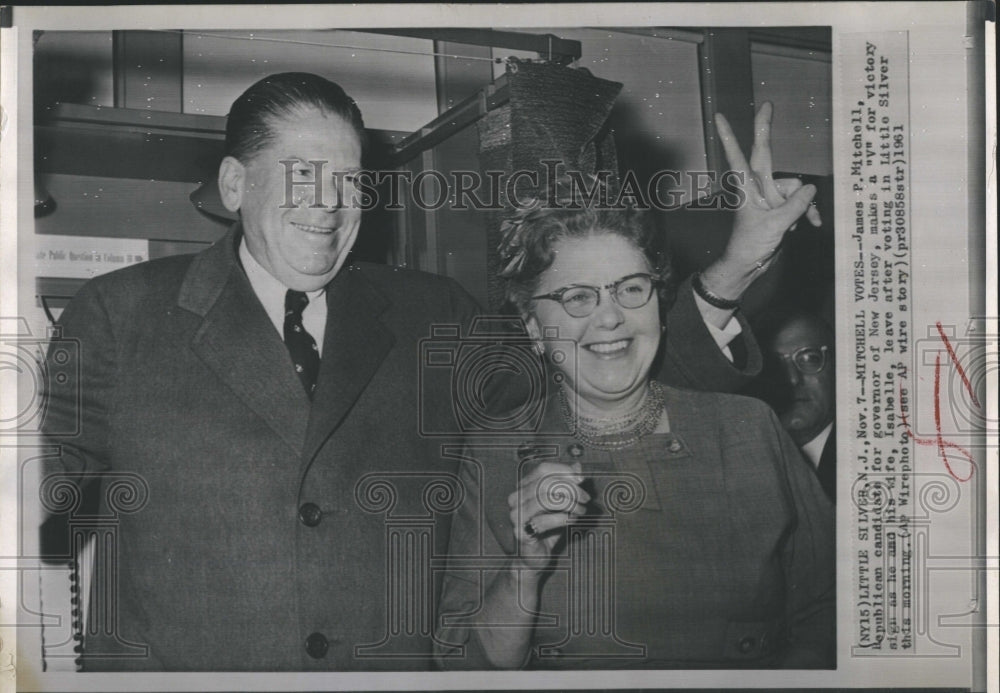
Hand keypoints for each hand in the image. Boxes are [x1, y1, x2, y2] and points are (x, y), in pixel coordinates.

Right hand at [507, 461, 588, 570]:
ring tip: (581, 511)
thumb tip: (578, 467)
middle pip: (546, 482)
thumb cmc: (548, 529)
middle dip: (570, 489)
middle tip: (585, 499)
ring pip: (545, 498)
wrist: (535, 558)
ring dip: (569, 504)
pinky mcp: (520, 532)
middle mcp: (516, 498)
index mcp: (523, 487)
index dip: (563, 471)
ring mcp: (516, 515)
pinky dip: (563, 519)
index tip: (581, 479)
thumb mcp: (561, 505)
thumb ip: (568, 485)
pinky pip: (544, 520)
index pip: (543, 469)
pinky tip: (572, 521)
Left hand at [706, 102, 821, 296]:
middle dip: (765, 129)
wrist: (749, 266)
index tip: (719, 116)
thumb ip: (795, 204)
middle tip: (767, 103)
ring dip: (802, 204)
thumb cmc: (751, 245)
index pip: (737, 155)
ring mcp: (769, 196)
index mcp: (747, 187)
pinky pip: (799, 201)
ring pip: (794, 187)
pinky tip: (809, 225)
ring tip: (797, 224)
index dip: (729, 136)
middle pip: (765, 152)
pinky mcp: (779, 207)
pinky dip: (806, 212)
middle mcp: (757, 186)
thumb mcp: (775, 225)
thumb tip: (810, 188)